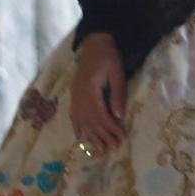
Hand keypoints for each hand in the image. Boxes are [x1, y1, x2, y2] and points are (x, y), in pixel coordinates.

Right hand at [71, 32, 127, 151]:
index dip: (110, 129)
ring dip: (91, 136)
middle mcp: (79, 96)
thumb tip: (119, 116)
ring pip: (81, 121)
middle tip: (112, 149)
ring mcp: (74, 97)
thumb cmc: (108, 57)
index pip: (100, 115)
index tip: (120, 138)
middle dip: (102, 136)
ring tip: (99, 150)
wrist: (94, 45)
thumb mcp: (117, 73)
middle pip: (90, 121)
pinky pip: (74, 115)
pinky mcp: (74, 95)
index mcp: (89, 90)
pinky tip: (81, 138)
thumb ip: (118, 94)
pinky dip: (78, 128)